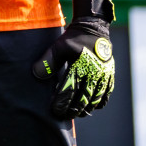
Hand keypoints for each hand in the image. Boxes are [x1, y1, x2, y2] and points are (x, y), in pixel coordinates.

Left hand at [32, 0, 115, 118]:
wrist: (93, 28)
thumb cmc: (73, 38)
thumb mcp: (58, 47)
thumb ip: (48, 61)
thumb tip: (37, 75)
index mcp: (80, 66)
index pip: (69, 90)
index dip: (62, 103)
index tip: (55, 110)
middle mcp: (93, 72)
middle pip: (83, 98)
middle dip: (73, 109)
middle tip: (64, 116)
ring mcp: (103, 75)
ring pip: (95, 98)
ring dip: (86, 108)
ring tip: (77, 114)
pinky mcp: (109, 75)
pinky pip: (106, 93)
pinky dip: (99, 102)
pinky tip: (92, 107)